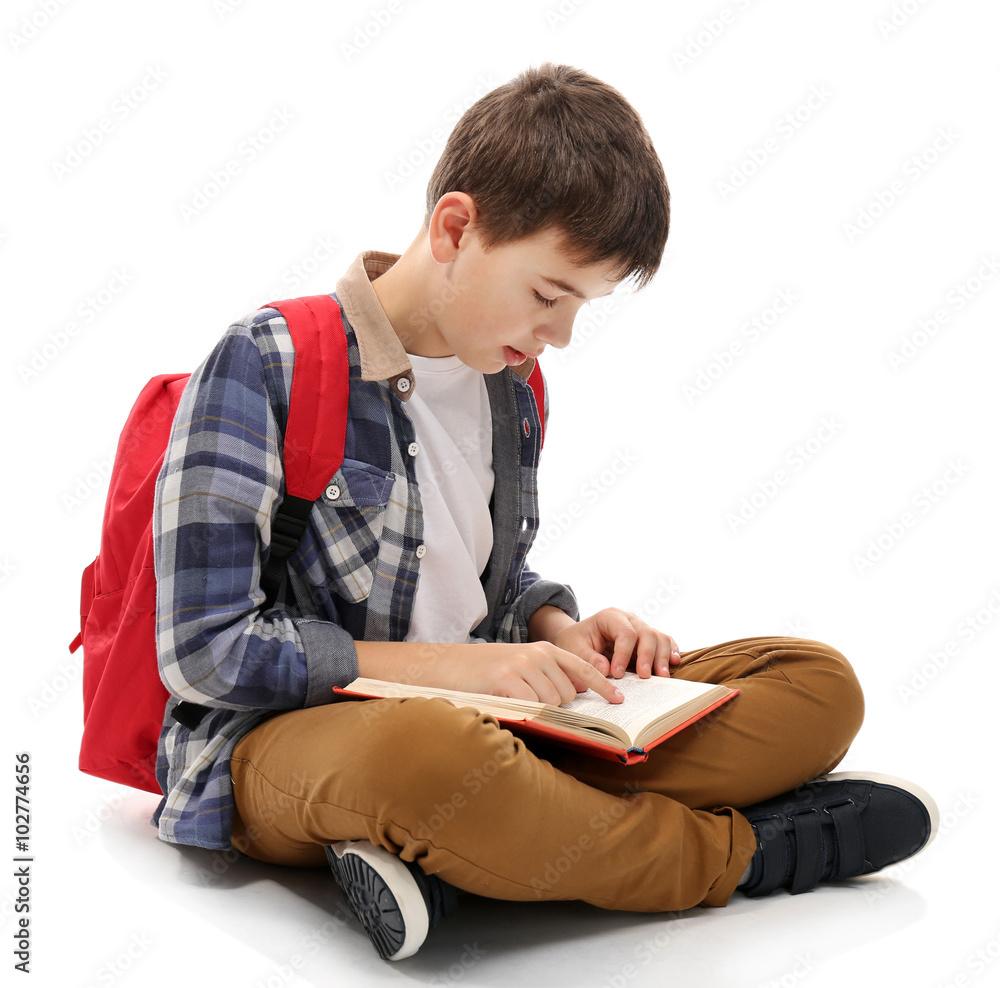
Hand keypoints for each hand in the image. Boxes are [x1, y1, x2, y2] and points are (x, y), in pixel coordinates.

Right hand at [417, 641, 624, 705]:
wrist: (450, 665)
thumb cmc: (488, 671)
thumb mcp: (523, 665)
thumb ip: (548, 675)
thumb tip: (578, 696)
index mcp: (545, 649)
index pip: (584, 668)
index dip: (603, 686)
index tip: (619, 700)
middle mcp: (538, 654)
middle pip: (569, 693)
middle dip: (558, 705)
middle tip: (531, 701)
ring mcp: (523, 666)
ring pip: (553, 703)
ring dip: (539, 710)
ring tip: (516, 700)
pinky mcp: (507, 681)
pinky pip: (533, 707)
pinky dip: (526, 712)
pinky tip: (510, 703)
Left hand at [551, 608, 681, 679]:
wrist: (578, 638)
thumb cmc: (576, 642)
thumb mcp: (574, 649)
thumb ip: (589, 659)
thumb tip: (607, 670)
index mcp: (610, 616)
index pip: (625, 633)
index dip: (624, 654)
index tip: (617, 674)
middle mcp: (629, 619)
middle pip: (647, 633)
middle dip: (647, 655)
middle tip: (644, 676)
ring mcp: (640, 627)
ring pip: (659, 637)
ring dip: (662, 656)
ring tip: (662, 676)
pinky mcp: (647, 639)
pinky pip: (665, 641)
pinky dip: (671, 651)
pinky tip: (674, 663)